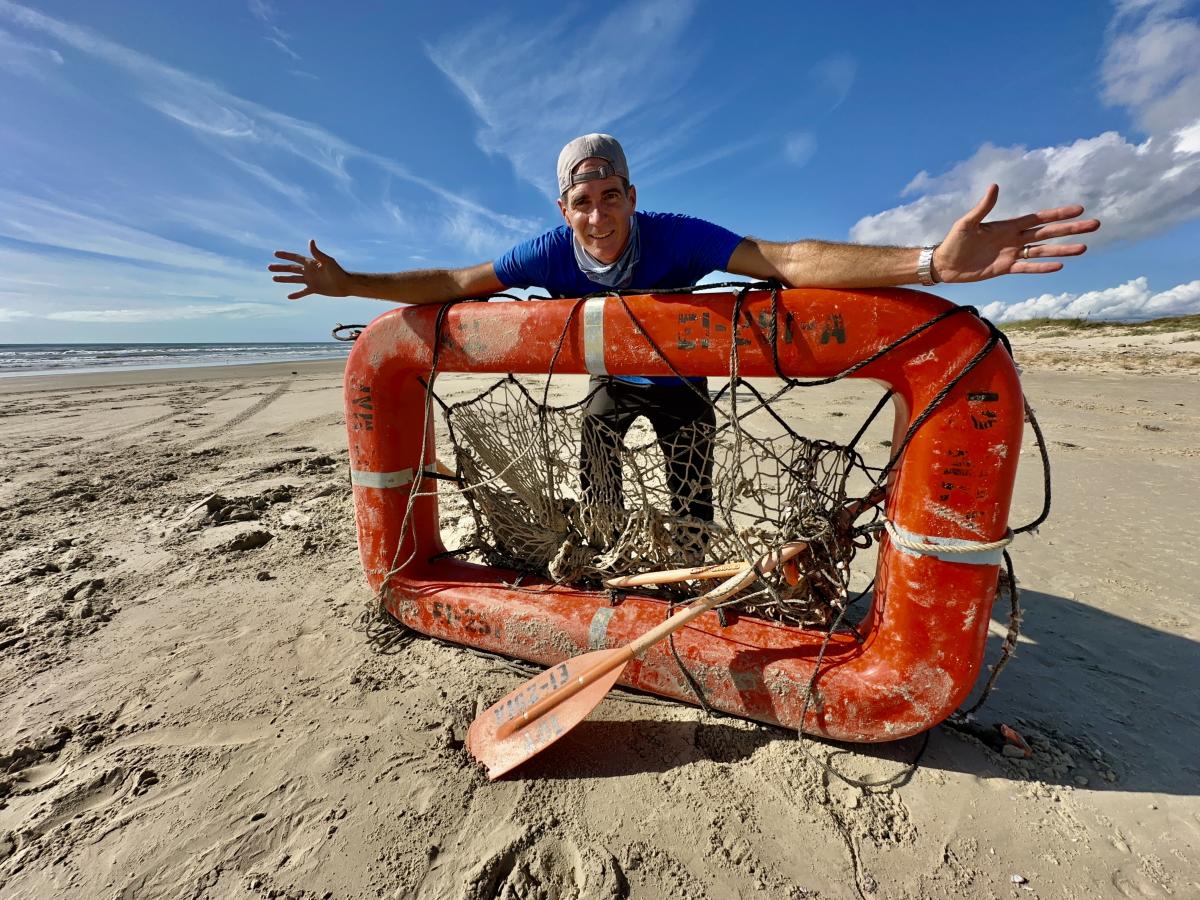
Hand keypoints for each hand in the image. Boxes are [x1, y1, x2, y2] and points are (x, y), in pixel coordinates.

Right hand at [268, 240, 349, 299]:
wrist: (346, 285)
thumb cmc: (338, 272)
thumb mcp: (327, 261)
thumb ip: (317, 253)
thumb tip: (310, 241)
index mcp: (311, 263)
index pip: (295, 258)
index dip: (285, 256)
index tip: (275, 253)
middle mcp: (309, 271)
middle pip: (291, 268)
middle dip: (280, 268)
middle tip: (269, 267)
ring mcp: (311, 280)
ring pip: (294, 279)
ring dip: (284, 279)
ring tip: (273, 279)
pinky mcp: (314, 289)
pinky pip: (303, 292)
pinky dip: (296, 294)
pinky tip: (289, 297)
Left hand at [933, 184, 1099, 282]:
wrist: (944, 264)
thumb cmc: (953, 241)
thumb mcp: (967, 223)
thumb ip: (983, 207)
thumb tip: (995, 186)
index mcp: (1007, 225)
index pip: (1038, 218)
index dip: (1058, 214)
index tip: (1079, 209)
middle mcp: (1014, 238)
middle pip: (1047, 233)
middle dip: (1070, 229)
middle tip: (1094, 225)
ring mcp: (1011, 254)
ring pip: (1042, 251)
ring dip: (1062, 249)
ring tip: (1084, 248)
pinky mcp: (1005, 269)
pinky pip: (1028, 268)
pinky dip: (1042, 267)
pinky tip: (1060, 266)